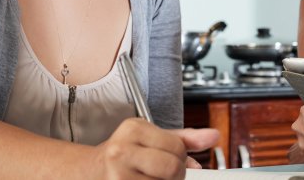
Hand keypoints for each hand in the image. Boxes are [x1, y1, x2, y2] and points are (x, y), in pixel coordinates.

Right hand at [96, 118, 218, 178]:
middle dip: (176, 174)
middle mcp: (122, 151)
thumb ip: (183, 138)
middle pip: (172, 168)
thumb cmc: (124, 154)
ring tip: (150, 177)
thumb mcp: (151, 137)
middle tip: (166, 173)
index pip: (177, 147)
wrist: (90, 171)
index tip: (173, 158)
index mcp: (133, 129)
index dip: (181, 156)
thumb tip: (213, 136)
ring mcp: (117, 176)